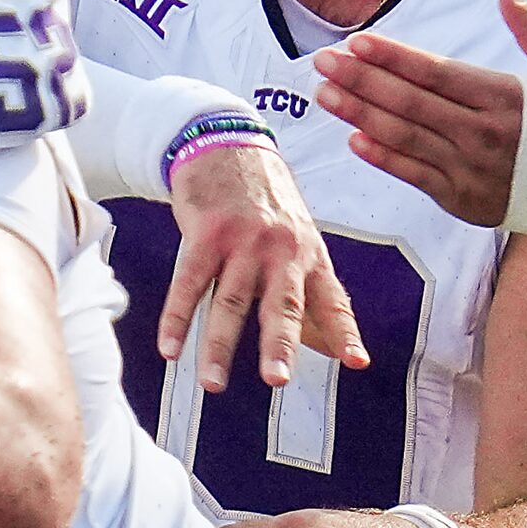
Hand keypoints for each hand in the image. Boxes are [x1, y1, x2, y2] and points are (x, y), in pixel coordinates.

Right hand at [163, 140, 365, 390]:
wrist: (229, 144)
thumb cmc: (268, 202)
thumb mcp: (300, 238)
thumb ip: (310, 290)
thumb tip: (336, 347)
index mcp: (310, 253)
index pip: (332, 299)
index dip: (344, 332)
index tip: (356, 362)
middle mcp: (280, 249)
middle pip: (281, 302)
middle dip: (280, 343)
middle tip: (277, 380)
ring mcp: (242, 240)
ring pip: (229, 301)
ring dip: (218, 346)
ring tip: (213, 383)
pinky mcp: (205, 233)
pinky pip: (188, 283)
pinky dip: (176, 318)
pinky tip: (169, 347)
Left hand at [320, 0, 526, 290]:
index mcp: (504, 96)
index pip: (436, 72)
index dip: (394, 57)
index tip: (357, 42)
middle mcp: (483, 133)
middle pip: (411, 102)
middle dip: (362, 79)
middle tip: (322, 62)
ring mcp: (469, 168)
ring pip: (404, 137)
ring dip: (360, 113)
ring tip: (325, 94)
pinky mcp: (461, 198)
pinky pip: (413, 174)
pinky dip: (381, 157)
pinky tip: (353, 137)